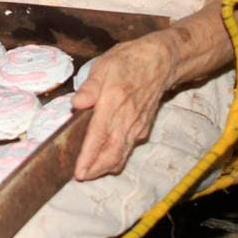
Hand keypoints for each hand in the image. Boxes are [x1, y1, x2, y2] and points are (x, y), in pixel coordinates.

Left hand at [70, 32, 176, 180]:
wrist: (161, 61)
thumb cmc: (129, 61)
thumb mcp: (104, 66)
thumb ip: (90, 87)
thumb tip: (76, 104)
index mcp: (113, 103)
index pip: (98, 137)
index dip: (88, 157)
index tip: (78, 172)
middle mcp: (127, 120)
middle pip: (112, 154)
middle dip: (96, 170)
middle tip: (80, 176)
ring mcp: (137, 126)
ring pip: (122, 155)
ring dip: (106, 167)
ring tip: (90, 172)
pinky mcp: (144, 128)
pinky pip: (129, 148)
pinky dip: (117, 157)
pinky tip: (105, 156)